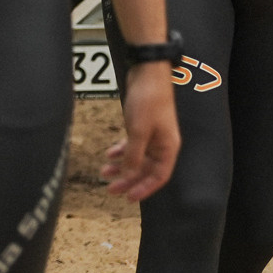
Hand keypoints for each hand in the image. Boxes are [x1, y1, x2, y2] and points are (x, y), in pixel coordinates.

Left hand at [103, 61, 179, 200]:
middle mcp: (162, 144)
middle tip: (110, 190)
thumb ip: (134, 155)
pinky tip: (109, 155)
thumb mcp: (139, 131)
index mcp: (168, 148)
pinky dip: (121, 151)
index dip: (144, 189)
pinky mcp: (142, 126)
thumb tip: (129, 176)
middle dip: (128, 180)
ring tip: (104, 173)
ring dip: (122, 166)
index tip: (129, 198)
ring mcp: (152, 135)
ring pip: (137, 158)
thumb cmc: (148, 101)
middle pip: (146, 170)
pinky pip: (132, 145)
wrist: (146, 74)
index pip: (159, 177)